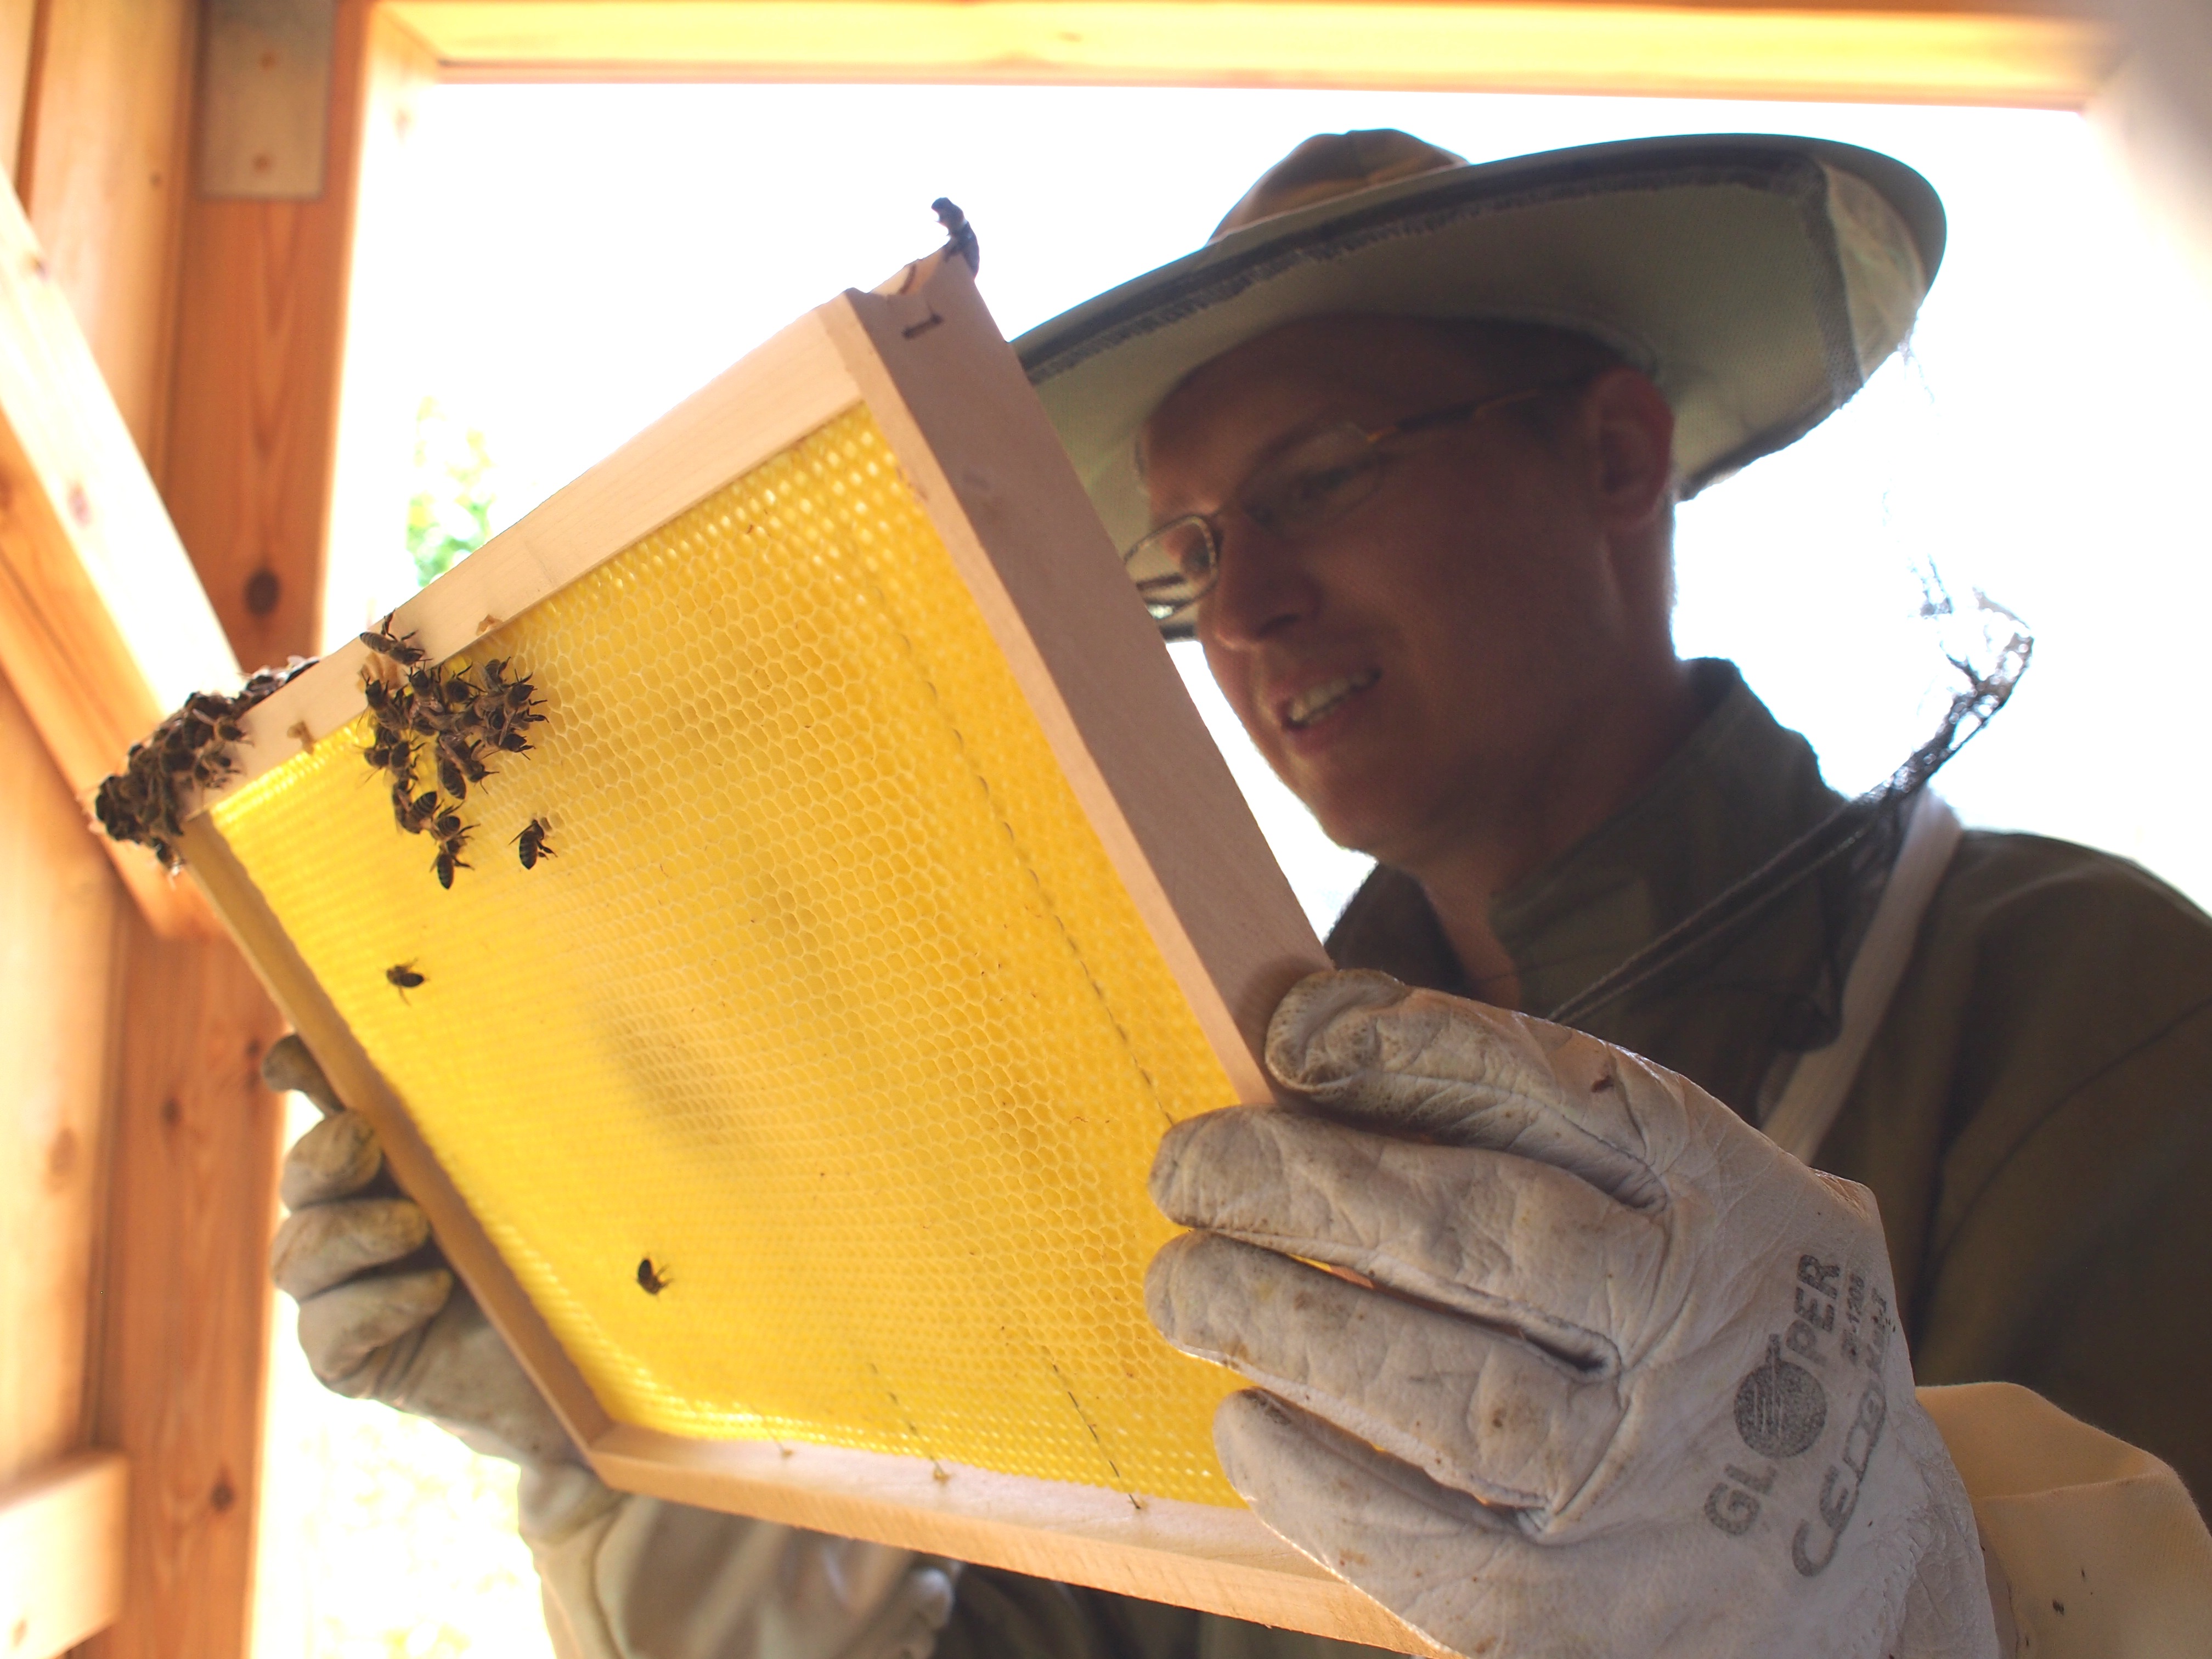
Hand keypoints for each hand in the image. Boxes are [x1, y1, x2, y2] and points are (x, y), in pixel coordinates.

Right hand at [264, 1034, 578, 1468]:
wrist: (582, 1376)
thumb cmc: (570, 1259)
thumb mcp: (550, 1184)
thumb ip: (526, 1130)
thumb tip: (545, 1053)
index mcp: (399, 1159)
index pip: (334, 1106)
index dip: (304, 1073)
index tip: (291, 1059)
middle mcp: (357, 1216)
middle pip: (303, 1176)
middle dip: (323, 1154)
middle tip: (366, 1139)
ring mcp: (345, 1291)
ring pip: (300, 1254)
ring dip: (350, 1232)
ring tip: (415, 1226)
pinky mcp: (351, 1358)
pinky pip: (326, 1330)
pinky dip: (373, 1306)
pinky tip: (429, 1292)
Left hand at [1146, 971, 1995, 1658]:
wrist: (1890, 1597)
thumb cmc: (1748, 1360)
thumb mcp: (1727, 1218)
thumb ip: (1580, 1144)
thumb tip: (1336, 1054)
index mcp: (1737, 1205)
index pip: (1561, 1095)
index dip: (1412, 1051)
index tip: (1294, 1034)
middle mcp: (1705, 1331)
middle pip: (1476, 1232)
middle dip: (1302, 1185)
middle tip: (1185, 1165)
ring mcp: (1657, 1486)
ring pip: (1441, 1390)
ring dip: (1281, 1325)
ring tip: (1182, 1285)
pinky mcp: (1598, 1625)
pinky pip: (1432, 1550)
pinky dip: (1321, 1485)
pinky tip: (1245, 1428)